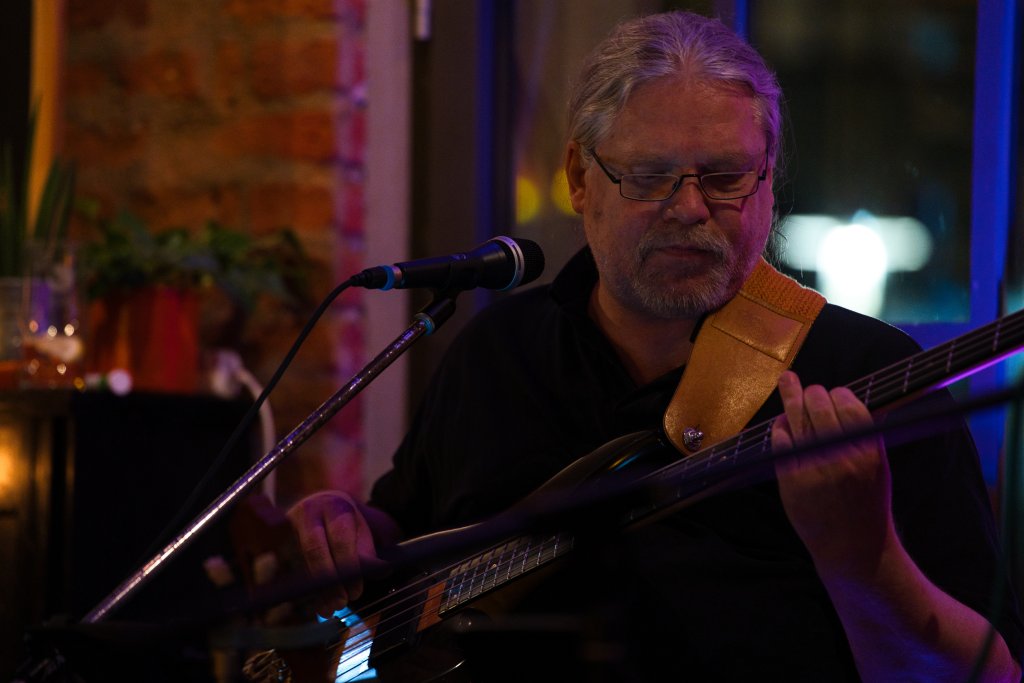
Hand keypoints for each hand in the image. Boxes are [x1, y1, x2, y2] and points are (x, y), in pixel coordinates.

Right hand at [286, 491, 384, 612]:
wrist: (321, 506)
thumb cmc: (345, 525)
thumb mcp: (361, 532)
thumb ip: (369, 552)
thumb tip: (381, 570)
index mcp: (336, 506)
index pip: (340, 538)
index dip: (349, 567)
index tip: (356, 592)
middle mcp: (308, 511)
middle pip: (314, 548)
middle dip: (328, 580)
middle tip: (340, 604)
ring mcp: (287, 524)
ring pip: (296, 560)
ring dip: (311, 589)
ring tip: (327, 609)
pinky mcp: (273, 539)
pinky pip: (282, 566)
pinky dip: (296, 587)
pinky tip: (309, 604)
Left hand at [770, 371, 894, 575]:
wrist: (853, 547)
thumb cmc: (868, 504)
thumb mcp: (879, 467)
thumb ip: (865, 435)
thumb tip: (849, 401)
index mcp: (868, 451)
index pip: (849, 404)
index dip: (839, 394)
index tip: (835, 393)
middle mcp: (840, 456)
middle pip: (819, 406)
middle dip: (813, 392)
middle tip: (811, 390)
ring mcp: (812, 466)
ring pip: (796, 418)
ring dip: (791, 396)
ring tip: (787, 381)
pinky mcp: (791, 478)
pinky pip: (780, 441)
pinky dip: (780, 428)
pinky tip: (782, 423)